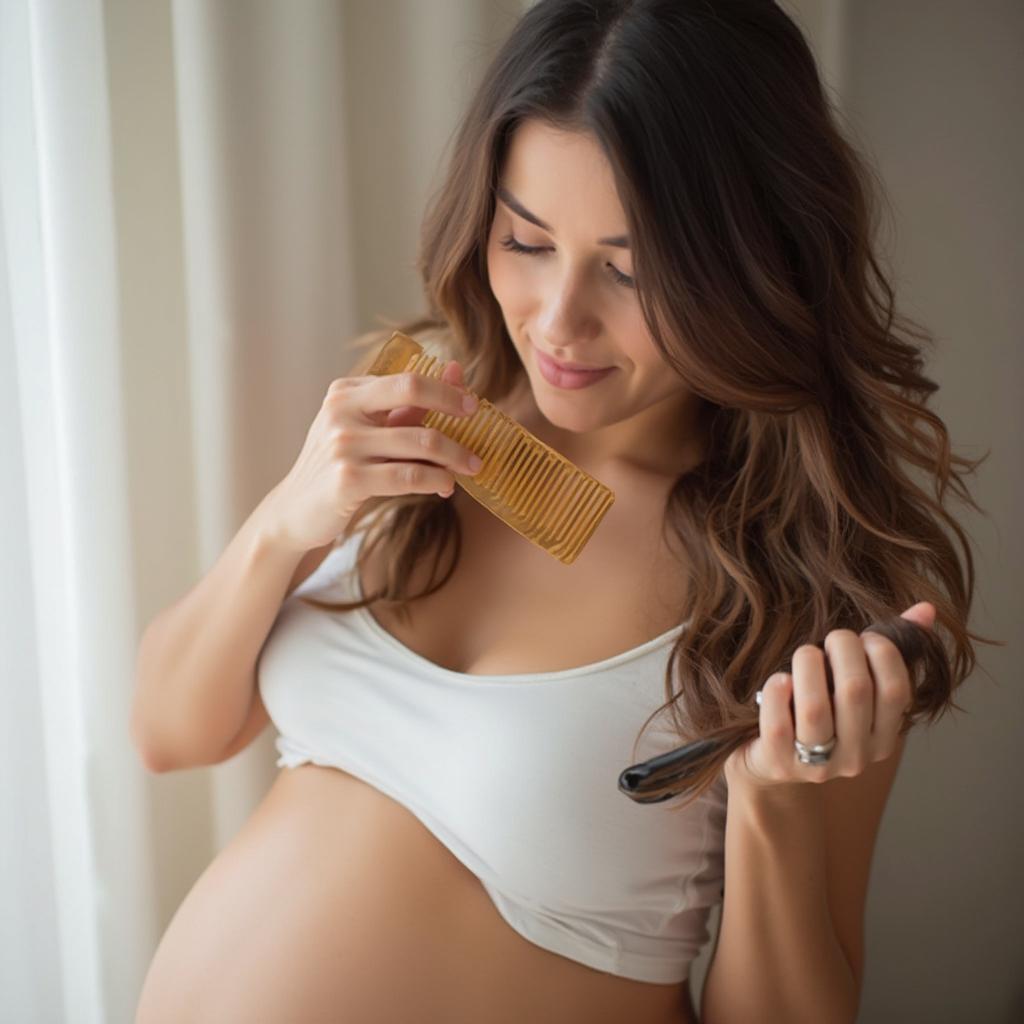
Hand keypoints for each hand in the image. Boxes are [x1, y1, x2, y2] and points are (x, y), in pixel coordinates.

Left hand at [722, 601, 935, 791]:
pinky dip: (776, 694)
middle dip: (841, 649)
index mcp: (883, 737)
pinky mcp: (778, 764)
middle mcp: (856, 756)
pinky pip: (778, 727)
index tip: (865, 639)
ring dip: (808, 666)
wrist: (772, 760)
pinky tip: (780, 681)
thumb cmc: (820, 709)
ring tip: (806, 655)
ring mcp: (817, 766)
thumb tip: (925, 609)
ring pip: (814, 708)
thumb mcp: (858, 683)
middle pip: (855, 690)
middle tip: (830, 640)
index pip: (896, 690)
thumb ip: (893, 648)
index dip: (882, 652)